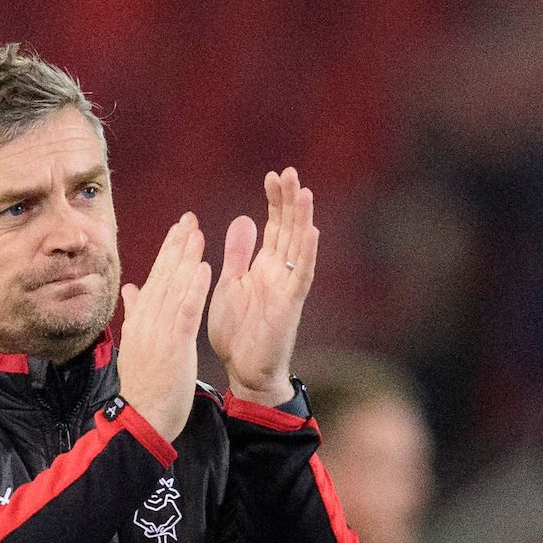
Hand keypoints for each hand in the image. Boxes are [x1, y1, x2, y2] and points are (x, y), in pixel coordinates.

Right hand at [117, 214, 212, 441]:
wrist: (142, 419)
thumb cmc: (144, 387)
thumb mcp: (137, 345)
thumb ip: (135, 314)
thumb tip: (131, 290)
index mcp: (140, 321)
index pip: (155, 279)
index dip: (167, 252)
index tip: (179, 228)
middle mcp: (147, 321)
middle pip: (163, 277)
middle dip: (176, 246)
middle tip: (188, 218)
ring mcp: (159, 332)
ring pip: (174, 288)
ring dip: (186, 259)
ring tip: (197, 233)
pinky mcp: (174, 346)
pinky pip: (186, 312)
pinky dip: (194, 289)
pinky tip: (203, 267)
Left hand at [208, 168, 318, 407]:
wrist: (244, 370)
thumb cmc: (238, 332)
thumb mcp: (231, 283)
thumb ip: (238, 254)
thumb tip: (243, 219)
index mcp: (264, 266)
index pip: (273, 226)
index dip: (275, 201)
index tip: (273, 176)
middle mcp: (280, 272)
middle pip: (288, 229)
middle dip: (290, 201)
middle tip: (290, 172)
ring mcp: (287, 287)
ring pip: (299, 246)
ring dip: (303, 220)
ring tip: (305, 192)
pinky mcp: (290, 305)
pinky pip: (301, 276)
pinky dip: (307, 254)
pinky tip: (312, 232)